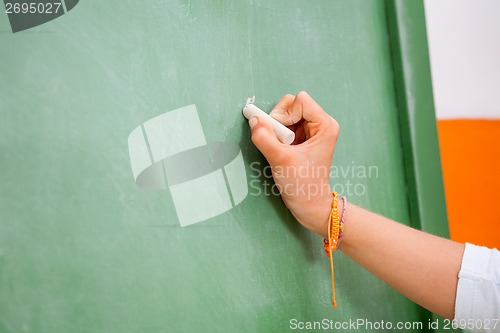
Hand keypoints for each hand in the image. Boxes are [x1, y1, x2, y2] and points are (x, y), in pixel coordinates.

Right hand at [248, 91, 339, 237]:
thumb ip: (264, 138)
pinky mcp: (302, 138)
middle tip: (279, 141)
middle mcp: (320, 124)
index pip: (300, 100)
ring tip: (281, 148)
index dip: (286, 114)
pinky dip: (277, 134)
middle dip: (279, 120)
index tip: (283, 136)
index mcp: (325, 125)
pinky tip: (281, 149)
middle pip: (292, 104)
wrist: (308, 204)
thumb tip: (253, 119)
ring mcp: (311, 131)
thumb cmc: (303, 184)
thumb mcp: (281, 160)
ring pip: (286, 114)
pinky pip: (284, 125)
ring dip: (277, 129)